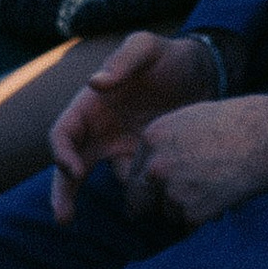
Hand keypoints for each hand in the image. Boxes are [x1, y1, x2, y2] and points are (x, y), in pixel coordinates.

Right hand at [48, 31, 220, 218]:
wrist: (205, 72)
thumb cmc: (169, 56)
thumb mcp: (147, 48)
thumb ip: (124, 60)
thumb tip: (95, 83)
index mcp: (90, 105)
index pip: (63, 133)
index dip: (62, 152)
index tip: (74, 170)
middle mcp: (100, 130)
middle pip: (70, 166)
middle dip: (63, 192)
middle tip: (63, 218)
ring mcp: (121, 147)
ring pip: (101, 180)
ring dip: (98, 201)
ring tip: (106, 220)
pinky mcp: (146, 159)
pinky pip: (136, 183)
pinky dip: (140, 197)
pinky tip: (154, 211)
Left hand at [125, 93, 267, 229]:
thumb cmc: (241, 120)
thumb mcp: (193, 118)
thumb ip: (169, 142)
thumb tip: (159, 164)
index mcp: (153, 137)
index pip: (134, 171)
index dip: (146, 181)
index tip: (151, 191)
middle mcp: (156, 166)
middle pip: (138, 200)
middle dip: (148, 205)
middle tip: (158, 209)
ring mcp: (174, 191)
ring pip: (167, 214)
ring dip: (184, 210)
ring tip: (210, 194)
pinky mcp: (194, 212)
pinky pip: (190, 224)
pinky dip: (205, 217)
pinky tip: (222, 201)